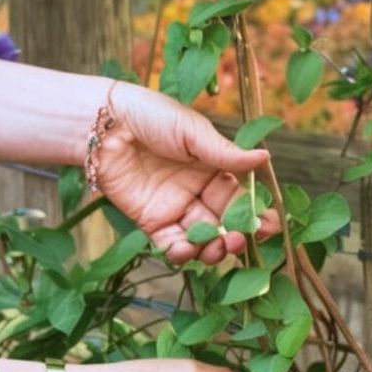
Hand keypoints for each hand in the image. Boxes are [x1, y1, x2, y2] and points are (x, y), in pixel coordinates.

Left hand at [96, 83, 280, 264]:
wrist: (104, 124)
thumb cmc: (151, 116)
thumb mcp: (193, 132)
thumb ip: (226, 154)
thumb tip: (265, 159)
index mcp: (212, 169)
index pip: (239, 198)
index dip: (254, 215)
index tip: (267, 227)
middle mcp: (197, 192)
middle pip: (223, 223)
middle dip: (234, 237)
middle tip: (238, 242)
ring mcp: (174, 209)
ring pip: (200, 239)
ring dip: (211, 250)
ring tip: (215, 248)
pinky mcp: (150, 222)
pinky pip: (170, 245)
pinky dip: (180, 254)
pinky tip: (186, 251)